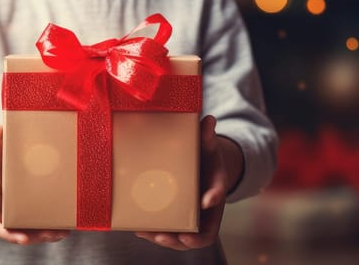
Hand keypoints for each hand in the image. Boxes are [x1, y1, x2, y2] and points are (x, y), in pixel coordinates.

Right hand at [0, 123, 69, 244]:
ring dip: (37, 235)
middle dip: (13, 233)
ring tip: (54, 234)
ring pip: (20, 230)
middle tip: (26, 238)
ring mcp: (10, 210)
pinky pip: (34, 225)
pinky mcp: (25, 211)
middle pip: (0, 225)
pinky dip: (48, 230)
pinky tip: (64, 230)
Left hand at [136, 115, 237, 249]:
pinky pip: (168, 233)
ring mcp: (190, 218)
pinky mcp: (175, 221)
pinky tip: (140, 230)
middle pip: (203, 231)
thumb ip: (207, 136)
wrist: (199, 169)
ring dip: (169, 239)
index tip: (206, 200)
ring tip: (154, 235)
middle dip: (191, 236)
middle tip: (179, 235)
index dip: (213, 197)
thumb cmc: (203, 158)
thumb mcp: (207, 146)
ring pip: (183, 237)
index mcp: (215, 188)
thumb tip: (208, 119)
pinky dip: (154, 234)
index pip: (218, 195)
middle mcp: (205, 210)